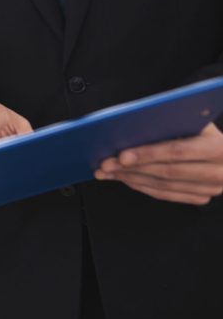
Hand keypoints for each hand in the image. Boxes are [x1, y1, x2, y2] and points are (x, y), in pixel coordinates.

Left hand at [95, 122, 222, 204]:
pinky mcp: (200, 198)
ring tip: (108, 172)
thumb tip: (134, 123)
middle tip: (106, 164)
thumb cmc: (206, 131)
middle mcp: (218, 172)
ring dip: (131, 179)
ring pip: (163, 186)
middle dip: (131, 169)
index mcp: (218, 148)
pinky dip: (142, 186)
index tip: (122, 155)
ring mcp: (210, 189)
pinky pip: (166, 195)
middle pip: (167, 172)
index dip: (148, 154)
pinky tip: (124, 179)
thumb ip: (173, 121)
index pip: (177, 152)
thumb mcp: (196, 120)